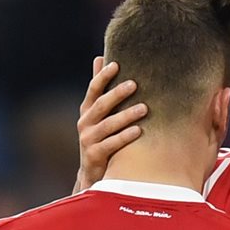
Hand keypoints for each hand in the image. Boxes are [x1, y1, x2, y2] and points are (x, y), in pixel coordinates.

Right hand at [75, 56, 146, 192]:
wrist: (92, 172)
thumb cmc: (101, 136)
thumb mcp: (98, 113)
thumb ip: (100, 88)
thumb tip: (100, 58)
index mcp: (87, 110)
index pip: (93, 89)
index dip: (103, 76)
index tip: (116, 64)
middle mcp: (85, 123)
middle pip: (101, 105)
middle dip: (117, 93)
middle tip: (135, 84)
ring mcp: (88, 139)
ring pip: (108, 125)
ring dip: (126, 116)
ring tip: (144, 108)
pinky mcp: (94, 155)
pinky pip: (111, 144)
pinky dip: (125, 137)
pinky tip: (139, 130)